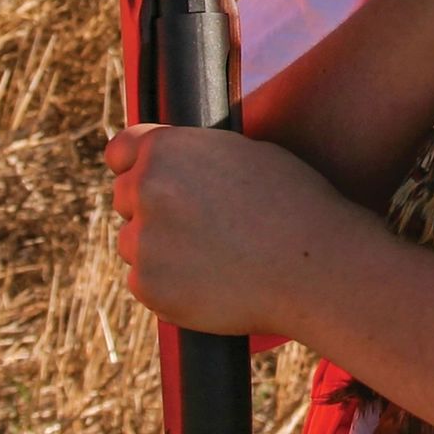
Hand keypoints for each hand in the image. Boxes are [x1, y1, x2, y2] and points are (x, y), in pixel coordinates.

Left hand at [104, 124, 362, 336]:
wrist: (313, 264)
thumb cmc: (293, 202)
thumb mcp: (245, 153)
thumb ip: (195, 155)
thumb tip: (170, 163)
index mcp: (168, 148)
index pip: (120, 150)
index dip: (134, 164)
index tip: (147, 177)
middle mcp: (146, 188)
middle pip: (124, 197)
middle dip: (150, 208)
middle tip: (198, 224)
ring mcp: (143, 240)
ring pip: (133, 242)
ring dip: (160, 248)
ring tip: (213, 254)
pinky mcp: (147, 285)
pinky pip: (144, 282)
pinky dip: (168, 283)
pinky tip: (210, 279)